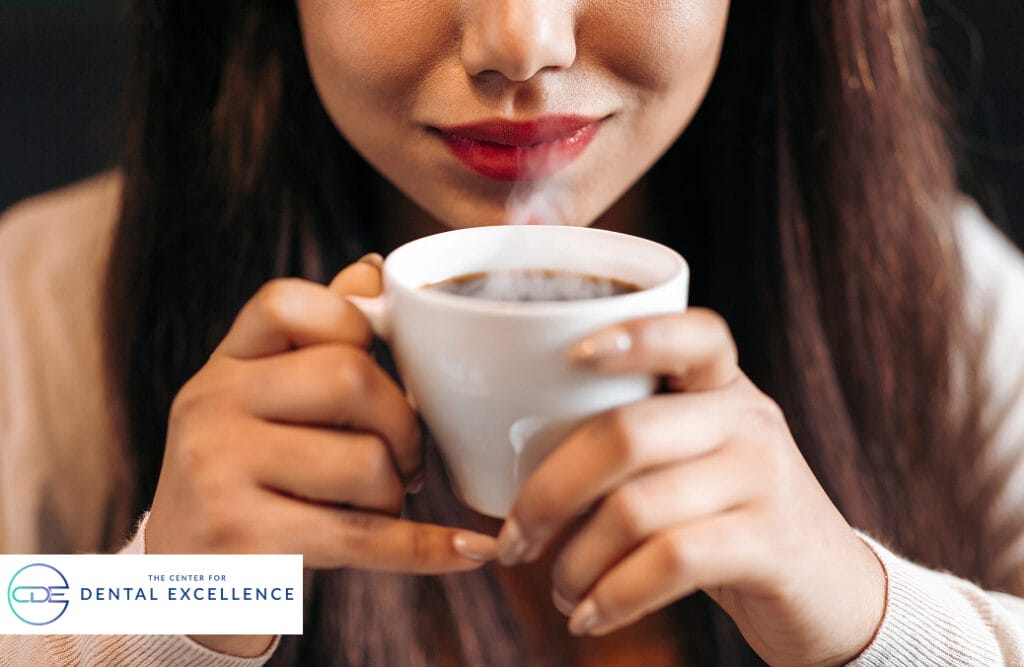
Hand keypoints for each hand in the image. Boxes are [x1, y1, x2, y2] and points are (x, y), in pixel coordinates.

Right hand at [146, 255, 496, 655]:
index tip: (380, 364)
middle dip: (403, 424)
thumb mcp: (262, 402)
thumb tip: (374, 266)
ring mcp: (218, 472)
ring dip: (397, 492)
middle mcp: (211, 406)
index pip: (290, 303)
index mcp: (224, 365)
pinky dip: (427, 549)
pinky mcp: (242, 541)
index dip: (355, 324)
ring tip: (383, 504)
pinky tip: (468, 553)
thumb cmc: (247, 478)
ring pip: (363, 461)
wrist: (180, 584)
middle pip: (349, 377)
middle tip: (407, 458)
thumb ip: (316, 340)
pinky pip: (363, 537)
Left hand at [496, 308, 884, 665]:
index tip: (570, 355)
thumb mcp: (696, 457)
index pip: (692, 334)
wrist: (832, 589)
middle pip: (626, 434)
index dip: (634, 335)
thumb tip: (509, 466)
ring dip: (575, 562)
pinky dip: (614, 596)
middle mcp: (748, 419)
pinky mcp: (770, 544)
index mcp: (722, 385)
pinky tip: (590, 617)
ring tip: (559, 589)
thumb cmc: (728, 515)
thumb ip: (632, 441)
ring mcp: (763, 478)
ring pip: (637, 507)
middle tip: (516, 540)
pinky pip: (670, 561)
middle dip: (548, 494)